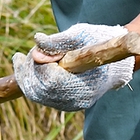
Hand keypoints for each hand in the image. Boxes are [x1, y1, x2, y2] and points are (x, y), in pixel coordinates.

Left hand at [12, 23, 134, 110]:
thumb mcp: (81, 35)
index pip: (52, 80)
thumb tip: (36, 44)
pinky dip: (31, 81)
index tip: (33, 51)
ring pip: (36, 94)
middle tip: (25, 54)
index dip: (39, 65)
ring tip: (27, 58)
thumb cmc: (98, 42)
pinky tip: (31, 66)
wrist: (113, 58)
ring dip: (27, 75)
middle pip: (40, 90)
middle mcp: (77, 100)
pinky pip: (40, 95)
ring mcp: (70, 104)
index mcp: (86, 85)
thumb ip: (58, 41)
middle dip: (28, 70)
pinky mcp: (63, 102)